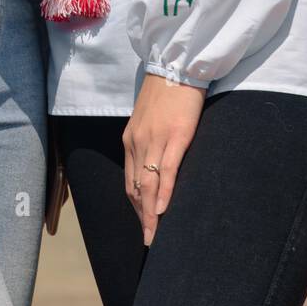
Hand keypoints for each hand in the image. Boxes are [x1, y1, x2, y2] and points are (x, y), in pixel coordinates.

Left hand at [123, 73, 205, 245]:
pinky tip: (163, 210)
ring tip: (153, 235)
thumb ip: (148, 141)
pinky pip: (166, 171)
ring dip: (149, 213)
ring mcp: (154, 140)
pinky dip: (163, 193)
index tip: (142, 223)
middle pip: (135, 187)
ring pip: (147, 184)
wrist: (176, 67)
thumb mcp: (149, 120)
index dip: (135, 204)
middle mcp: (137, 142)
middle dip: (140, 215)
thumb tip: (153, 163)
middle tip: (148, 238)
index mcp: (130, 139)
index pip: (129, 180)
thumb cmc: (166, 94)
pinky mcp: (175, 136)